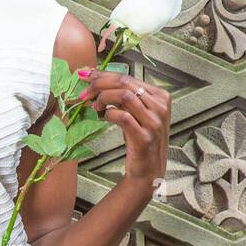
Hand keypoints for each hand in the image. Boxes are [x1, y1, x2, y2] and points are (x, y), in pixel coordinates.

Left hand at [78, 68, 170, 189]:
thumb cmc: (140, 140)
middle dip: (99, 84)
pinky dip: (109, 114)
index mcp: (160, 96)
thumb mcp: (136, 114)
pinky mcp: (144, 137)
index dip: (104, 75)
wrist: (148, 170)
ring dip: (103, 98)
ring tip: (94, 106)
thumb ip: (123, 97)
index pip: (128, 77)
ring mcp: (154, 122)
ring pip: (124, 96)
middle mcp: (160, 107)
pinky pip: (122, 116)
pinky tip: (103, 116)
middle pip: (125, 83)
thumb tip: (95, 78)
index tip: (86, 76)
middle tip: (84, 91)